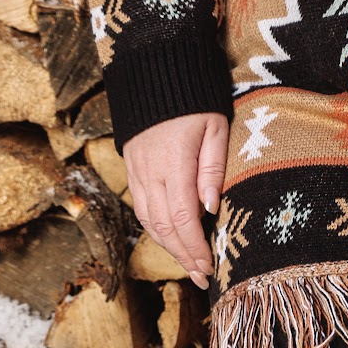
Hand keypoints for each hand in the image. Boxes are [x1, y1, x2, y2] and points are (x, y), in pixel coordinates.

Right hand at [122, 112, 228, 289]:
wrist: (156, 71)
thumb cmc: (195, 99)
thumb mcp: (216, 127)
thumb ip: (213, 169)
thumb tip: (211, 209)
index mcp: (173, 164)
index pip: (182, 218)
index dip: (194, 247)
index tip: (210, 266)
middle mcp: (150, 172)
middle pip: (164, 227)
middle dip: (184, 256)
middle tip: (204, 277)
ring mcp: (137, 172)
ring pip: (149, 221)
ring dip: (169, 247)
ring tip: (190, 265)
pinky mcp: (132, 169)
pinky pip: (141, 207)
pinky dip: (156, 229)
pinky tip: (171, 239)